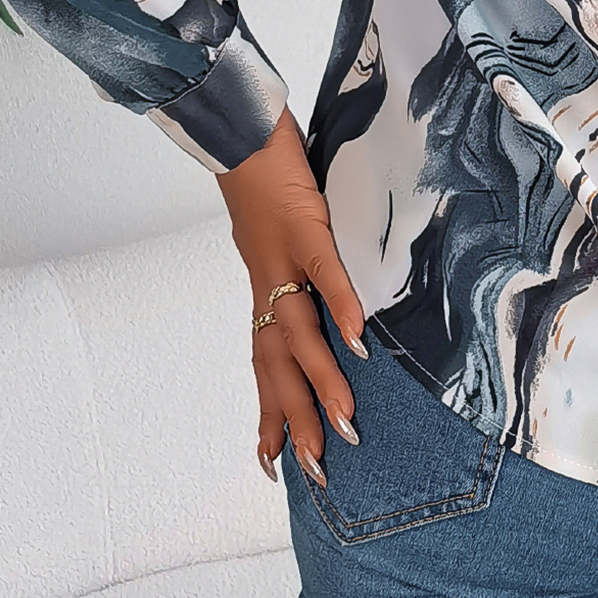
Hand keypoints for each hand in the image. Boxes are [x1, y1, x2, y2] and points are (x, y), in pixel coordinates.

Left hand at [215, 106, 368, 489]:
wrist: (237, 125)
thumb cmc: (263, 176)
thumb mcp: (280, 232)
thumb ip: (298, 266)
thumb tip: (322, 294)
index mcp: (265, 285)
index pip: (265, 361)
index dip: (270, 412)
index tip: (274, 464)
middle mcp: (268, 281)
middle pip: (277, 363)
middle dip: (295, 420)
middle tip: (314, 473)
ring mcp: (284, 256)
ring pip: (299, 331)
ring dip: (321, 380)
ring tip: (344, 423)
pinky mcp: (303, 223)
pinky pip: (323, 272)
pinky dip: (340, 306)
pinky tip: (360, 339)